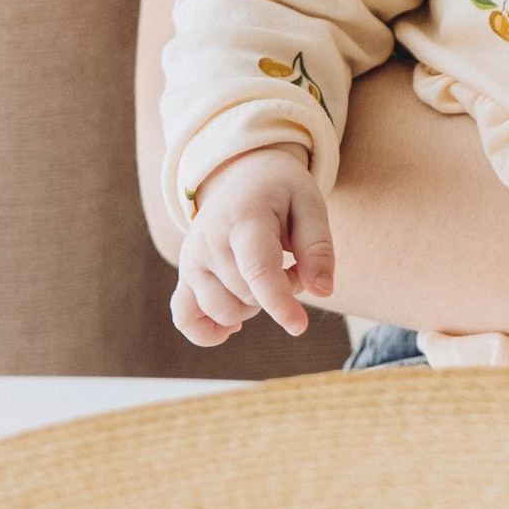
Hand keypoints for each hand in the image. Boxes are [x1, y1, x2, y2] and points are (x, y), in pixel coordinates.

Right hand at [175, 143, 331, 343]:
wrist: (240, 177)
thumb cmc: (281, 193)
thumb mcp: (310, 205)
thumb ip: (318, 247)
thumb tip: (323, 291)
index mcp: (244, 219)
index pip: (256, 269)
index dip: (278, 302)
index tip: (299, 326)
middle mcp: (209, 242)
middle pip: (248, 295)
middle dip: (281, 291)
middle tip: (292, 263)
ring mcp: (191, 261)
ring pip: (223, 312)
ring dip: (254, 307)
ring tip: (266, 275)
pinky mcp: (184, 276)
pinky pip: (186, 319)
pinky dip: (209, 332)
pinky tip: (234, 325)